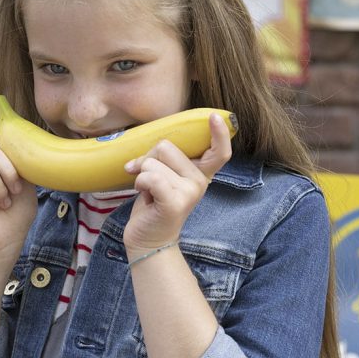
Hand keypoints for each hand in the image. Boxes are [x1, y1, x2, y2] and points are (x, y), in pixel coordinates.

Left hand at [122, 113, 231, 257]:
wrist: (149, 239)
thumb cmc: (154, 204)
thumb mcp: (164, 177)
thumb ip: (165, 159)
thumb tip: (151, 143)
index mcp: (200, 173)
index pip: (219, 151)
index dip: (219, 133)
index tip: (213, 117)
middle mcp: (200, 181)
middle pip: (166, 146)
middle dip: (147, 158)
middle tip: (148, 179)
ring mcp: (190, 192)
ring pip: (153, 162)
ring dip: (141, 175)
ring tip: (148, 192)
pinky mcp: (175, 202)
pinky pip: (150, 177)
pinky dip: (139, 183)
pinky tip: (144, 196)